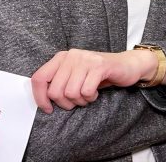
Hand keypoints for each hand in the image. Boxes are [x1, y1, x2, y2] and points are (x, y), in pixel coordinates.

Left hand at [31, 49, 151, 112]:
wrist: (126, 65)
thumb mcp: (74, 75)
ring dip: (80, 101)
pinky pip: (86, 91)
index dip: (40, 97)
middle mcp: (71, 56)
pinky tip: (95, 92)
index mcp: (61, 57)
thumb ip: (58, 82)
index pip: (39, 78)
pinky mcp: (99, 66)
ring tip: (88, 95)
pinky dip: (90, 97)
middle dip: (66, 103)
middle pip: (55, 91)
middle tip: (77, 101)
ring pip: (71, 93)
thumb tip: (43, 101)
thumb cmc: (97, 74)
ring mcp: (85, 59)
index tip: (49, 109)